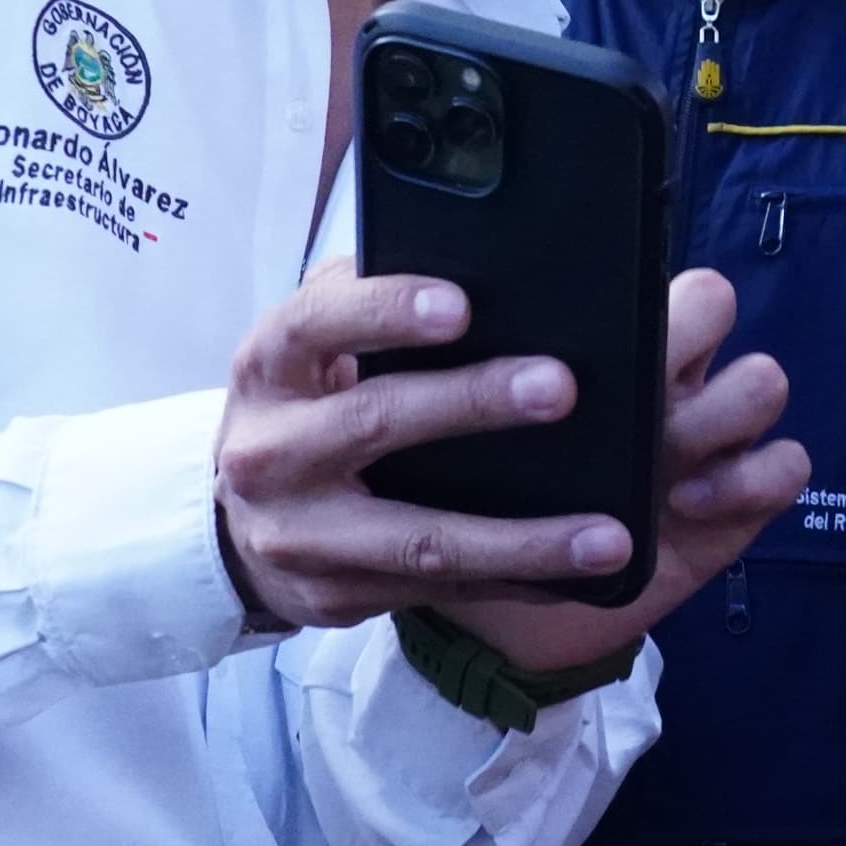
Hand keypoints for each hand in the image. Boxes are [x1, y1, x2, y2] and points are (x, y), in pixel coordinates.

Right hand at [211, 263, 798, 653]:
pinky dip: (516, 582)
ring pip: (420, 540)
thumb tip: (472, 251)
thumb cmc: (303, 403)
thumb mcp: (311, 346)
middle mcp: (272, 451)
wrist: (238, 523)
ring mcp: (302, 534)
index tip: (460, 304)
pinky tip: (579, 575)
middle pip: (376, 423)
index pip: (317, 325)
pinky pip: (440, 590)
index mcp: (269, 366)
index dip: (386, 311)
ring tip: (607, 537)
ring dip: (522, 539)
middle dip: (472, 405)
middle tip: (560, 388)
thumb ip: (368, 302)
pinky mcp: (336, 594)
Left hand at [440, 267, 806, 673]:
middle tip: (636, 387)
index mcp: (594, 342)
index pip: (633, 266)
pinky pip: (786, 465)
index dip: (629, 282)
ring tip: (661, 459)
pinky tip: (686, 505)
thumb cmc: (461, 499)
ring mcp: (706, 437)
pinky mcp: (738, 500)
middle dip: (685, 336)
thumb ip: (446, 374)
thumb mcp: (442, 431)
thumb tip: (425, 319)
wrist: (490, 604)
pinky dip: (749, 480)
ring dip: (719, 412)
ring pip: (760, 382)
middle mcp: (662, 376)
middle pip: (714, 303)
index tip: (584, 329)